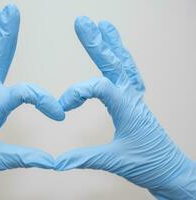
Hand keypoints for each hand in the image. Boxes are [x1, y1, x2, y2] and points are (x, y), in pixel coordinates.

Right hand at [55, 17, 195, 198]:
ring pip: (123, 64)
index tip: (63, 107)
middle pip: (114, 63)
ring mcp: (135, 98)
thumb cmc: (148, 164)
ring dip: (112, 45)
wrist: (170, 171)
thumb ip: (84, 158)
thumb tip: (58, 162)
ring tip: (103, 26)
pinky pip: (129, 74)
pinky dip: (122, 60)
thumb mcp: (115, 161)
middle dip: (97, 43)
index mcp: (127, 108)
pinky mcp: (134, 103)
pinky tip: (118, 53)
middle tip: (83, 22)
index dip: (77, 92)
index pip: (100, 86)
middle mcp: (132, 98)